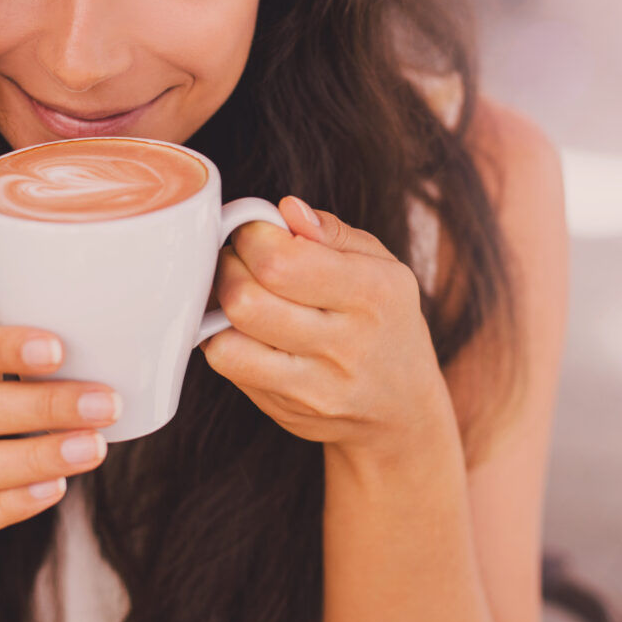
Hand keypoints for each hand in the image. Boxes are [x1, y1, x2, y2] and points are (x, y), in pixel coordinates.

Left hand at [199, 197, 450, 459]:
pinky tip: (242, 328)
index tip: (257, 232)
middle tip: (241, 259)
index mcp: (374, 294)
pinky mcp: (284, 410)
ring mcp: (314, 386)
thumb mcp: (382, 267)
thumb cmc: (386, 323)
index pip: (282, 261)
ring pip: (227, 338)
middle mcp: (346, 343)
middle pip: (245, 299)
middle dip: (229, 266)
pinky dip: (222, 338)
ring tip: (241, 292)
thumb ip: (332, 232)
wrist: (402, 412)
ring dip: (219, 305)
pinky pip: (228, 366)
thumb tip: (286, 209)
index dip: (253, 236)